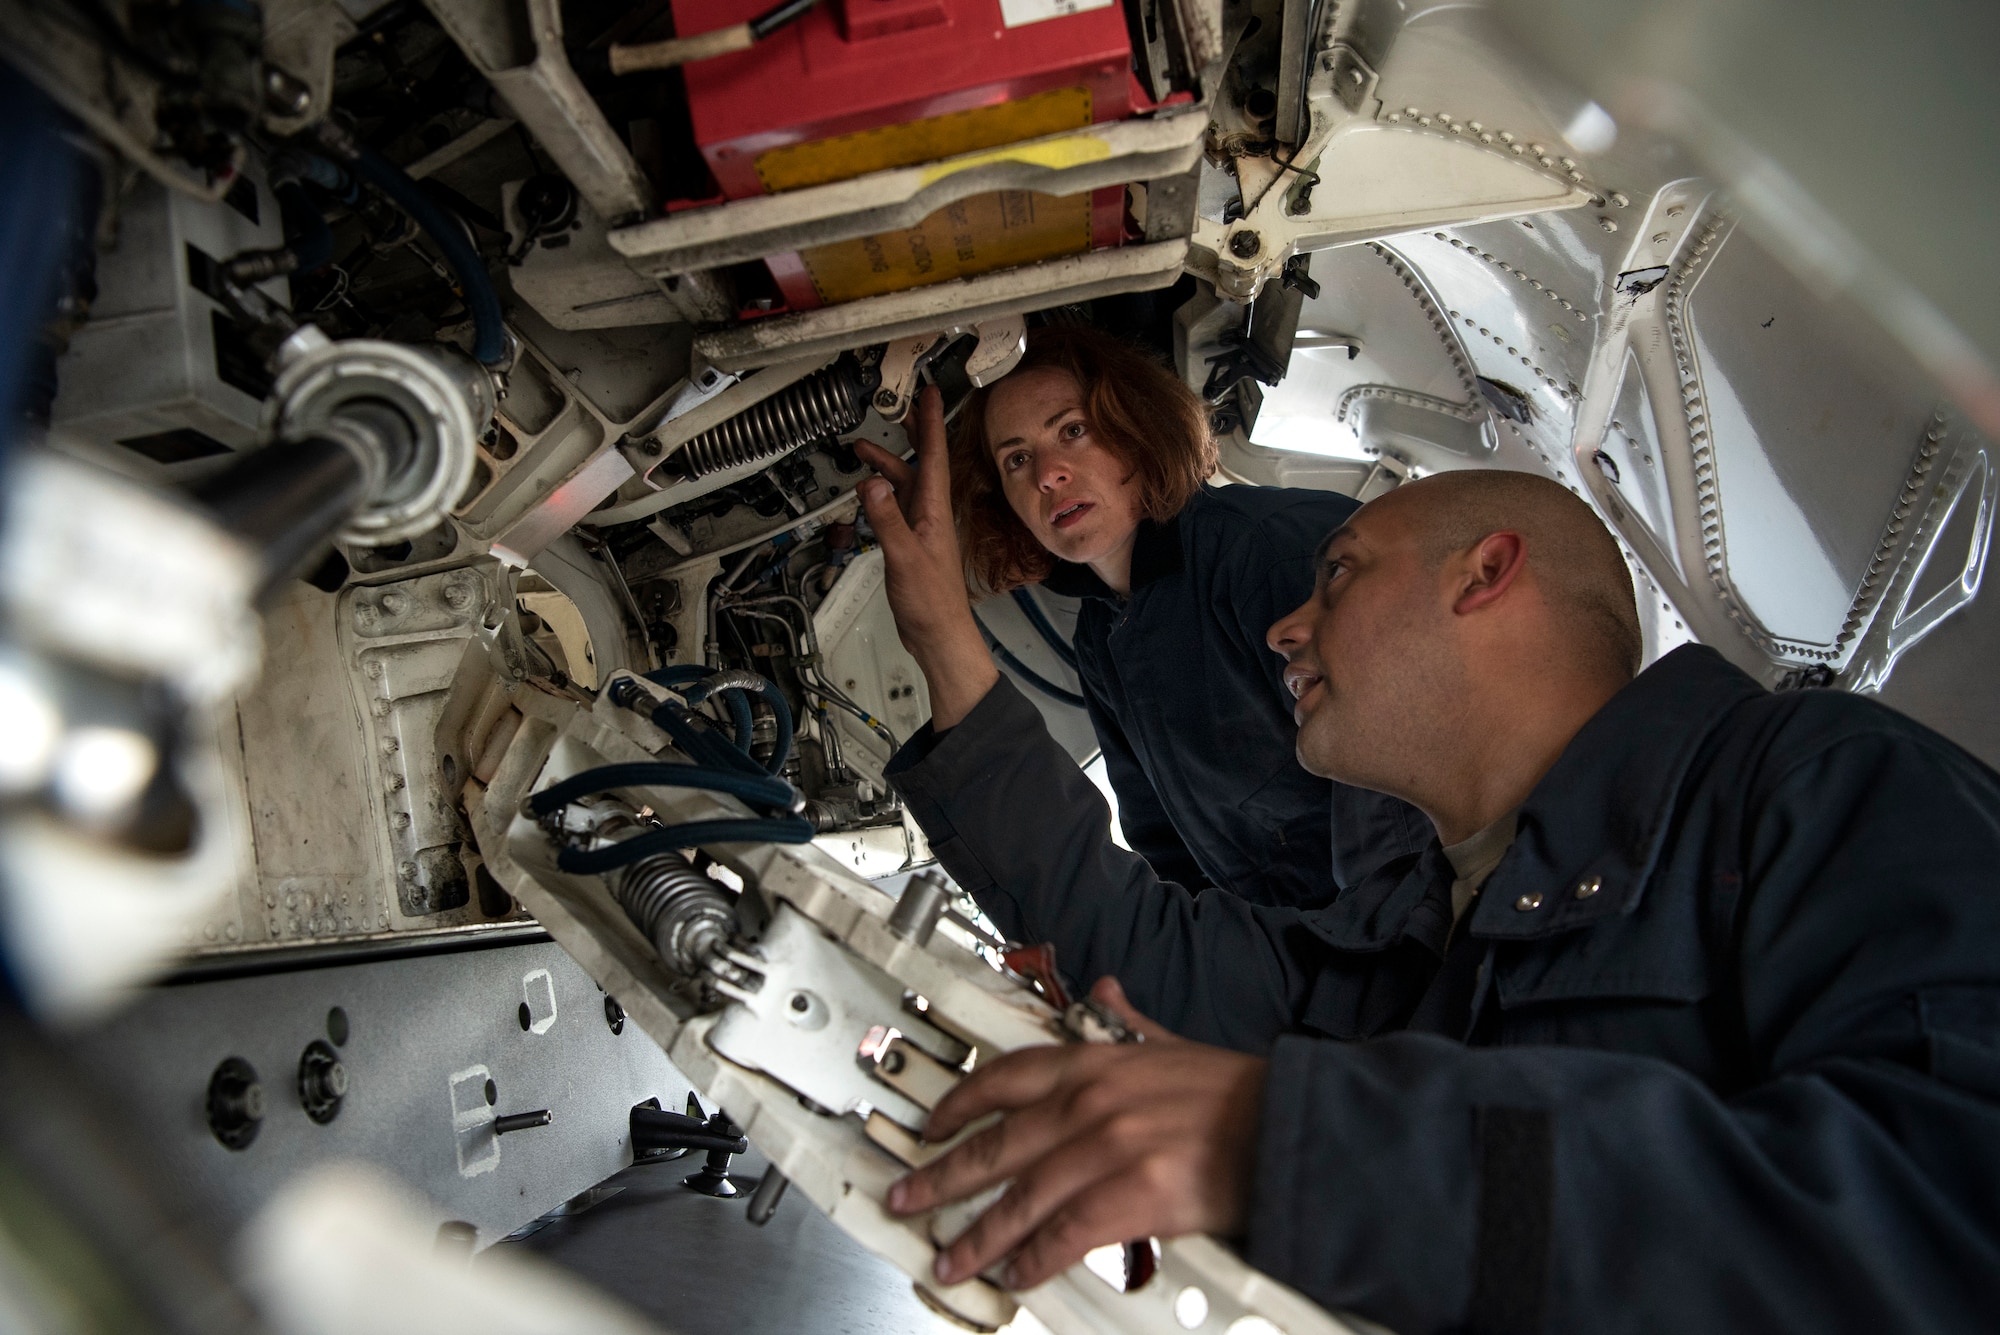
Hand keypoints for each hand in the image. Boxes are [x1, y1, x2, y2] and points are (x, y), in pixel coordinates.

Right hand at [856, 387, 997, 728]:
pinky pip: (896, 507)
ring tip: (863, 450)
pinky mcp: (911, 543)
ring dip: (887, 465)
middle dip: (910, 434)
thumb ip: (887, 518)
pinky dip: (881, 493)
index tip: (929, 395)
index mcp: (934, 511)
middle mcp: (931, 514)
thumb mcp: (903, 556)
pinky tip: (869, 493)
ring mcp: (922, 528)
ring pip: (905, 485)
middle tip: (898, 409)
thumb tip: (872, 483)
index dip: (931, 423)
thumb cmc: (931, 602)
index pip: (935, 455)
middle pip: (921, 463)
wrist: (938, 634)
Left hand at [885, 978, 1266, 1289]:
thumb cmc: (1235, 1094)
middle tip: (906, 1196)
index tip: (929, 1126)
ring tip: (949, 1258)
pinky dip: (1036, 1258)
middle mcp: (1092, 1101)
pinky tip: (1016, 1274)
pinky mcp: (1135, 1195)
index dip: (957, 1105)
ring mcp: (1110, 1148)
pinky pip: (1068, 1234)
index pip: (1004, 1078)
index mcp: (1096, 1061)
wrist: (1288, 1126)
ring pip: (1022, 1197)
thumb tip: (1105, 993)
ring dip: (978, 1234)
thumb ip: (1128, 1024)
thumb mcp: (1171, 1043)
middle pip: (996, 1144)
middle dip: (942, 1176)